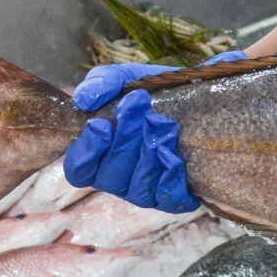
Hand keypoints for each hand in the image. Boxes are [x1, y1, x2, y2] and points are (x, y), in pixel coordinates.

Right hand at [62, 51, 245, 212]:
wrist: (197, 94)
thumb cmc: (151, 92)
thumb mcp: (125, 79)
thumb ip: (101, 83)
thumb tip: (85, 100)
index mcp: (100, 155)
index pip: (79, 170)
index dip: (87, 151)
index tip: (102, 124)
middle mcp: (119, 178)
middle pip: (110, 178)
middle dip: (124, 139)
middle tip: (138, 104)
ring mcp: (146, 190)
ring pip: (138, 189)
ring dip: (147, 154)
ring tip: (160, 122)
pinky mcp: (175, 194)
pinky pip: (167, 198)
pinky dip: (169, 178)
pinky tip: (172, 155)